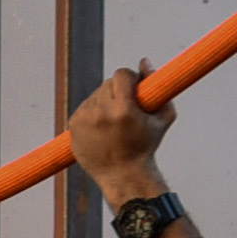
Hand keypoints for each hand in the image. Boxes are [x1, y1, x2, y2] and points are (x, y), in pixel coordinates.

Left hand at [65, 62, 172, 195]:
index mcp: (123, 109)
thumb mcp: (162, 118)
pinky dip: (94, 112)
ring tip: (115, 121)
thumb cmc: (146, 147)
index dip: (129, 78)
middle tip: (126, 105)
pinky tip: (104, 127)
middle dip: (118, 90)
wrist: (122, 175)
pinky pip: (85, 107)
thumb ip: (159, 86)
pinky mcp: (74, 125)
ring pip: (95, 95)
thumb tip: (144, 62)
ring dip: (106, 101)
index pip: (121, 74)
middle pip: (107, 84)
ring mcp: (85, 119)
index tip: (134, 86)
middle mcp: (101, 112)